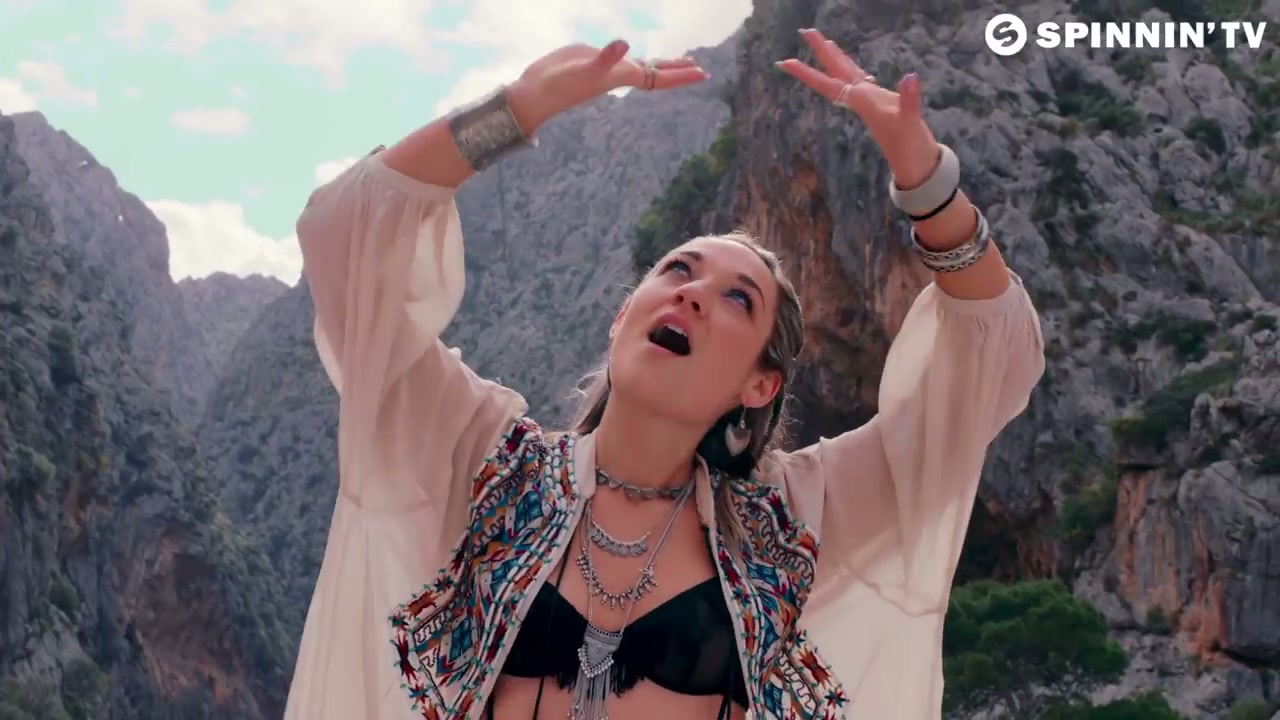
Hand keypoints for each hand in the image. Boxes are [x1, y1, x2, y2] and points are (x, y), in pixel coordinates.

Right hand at [507, 40, 708, 132]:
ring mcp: (608, 65)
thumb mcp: (586, 69)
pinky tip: (639, 51)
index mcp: (623, 76)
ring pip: (642, 65)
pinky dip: (635, 53)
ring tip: (679, 61)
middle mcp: (620, 73)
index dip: (682, 75)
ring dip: (662, 64)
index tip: (703, 73)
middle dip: (679, 71)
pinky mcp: (595, 57)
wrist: (539, 90)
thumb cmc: (562, 84)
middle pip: (657, 72)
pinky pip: (624, 56)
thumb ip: (606, 57)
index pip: (660, 77)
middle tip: (701, 69)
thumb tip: (624, 44)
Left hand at [777, 28, 939, 188]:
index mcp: (862, 101)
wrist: (914, 166)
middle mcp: (862, 99)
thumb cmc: (910, 147)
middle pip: (836, 71)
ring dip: (835, 58)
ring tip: (825, 42)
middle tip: (805, 31)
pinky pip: (861, 82)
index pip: (829, 83)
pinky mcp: (881, 104)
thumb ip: (910, 100)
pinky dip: (854, 70)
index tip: (784, 62)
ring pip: (847, 75)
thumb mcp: (911, 123)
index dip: (806, 73)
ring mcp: (871, 101)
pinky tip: (851, 68)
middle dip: (821, 52)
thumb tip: (910, 76)